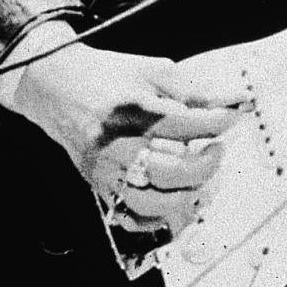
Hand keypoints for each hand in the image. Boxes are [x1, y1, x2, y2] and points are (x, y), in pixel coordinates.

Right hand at [1, 23, 240, 236]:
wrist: (54, 86)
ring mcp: (105, 170)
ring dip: (185, 194)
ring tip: (198, 176)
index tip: (232, 118)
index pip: (184, 124)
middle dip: (205, 164)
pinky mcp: (98, 185)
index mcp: (130, 108)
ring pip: (152, 202)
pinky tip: (172, 198)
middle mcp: (115, 144)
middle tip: (216, 150)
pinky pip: (131, 216)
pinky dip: (156, 217)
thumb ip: (190, 87)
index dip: (216, 123)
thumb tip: (230, 100)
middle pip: (171, 170)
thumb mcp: (150, 69)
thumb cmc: (105, 76)